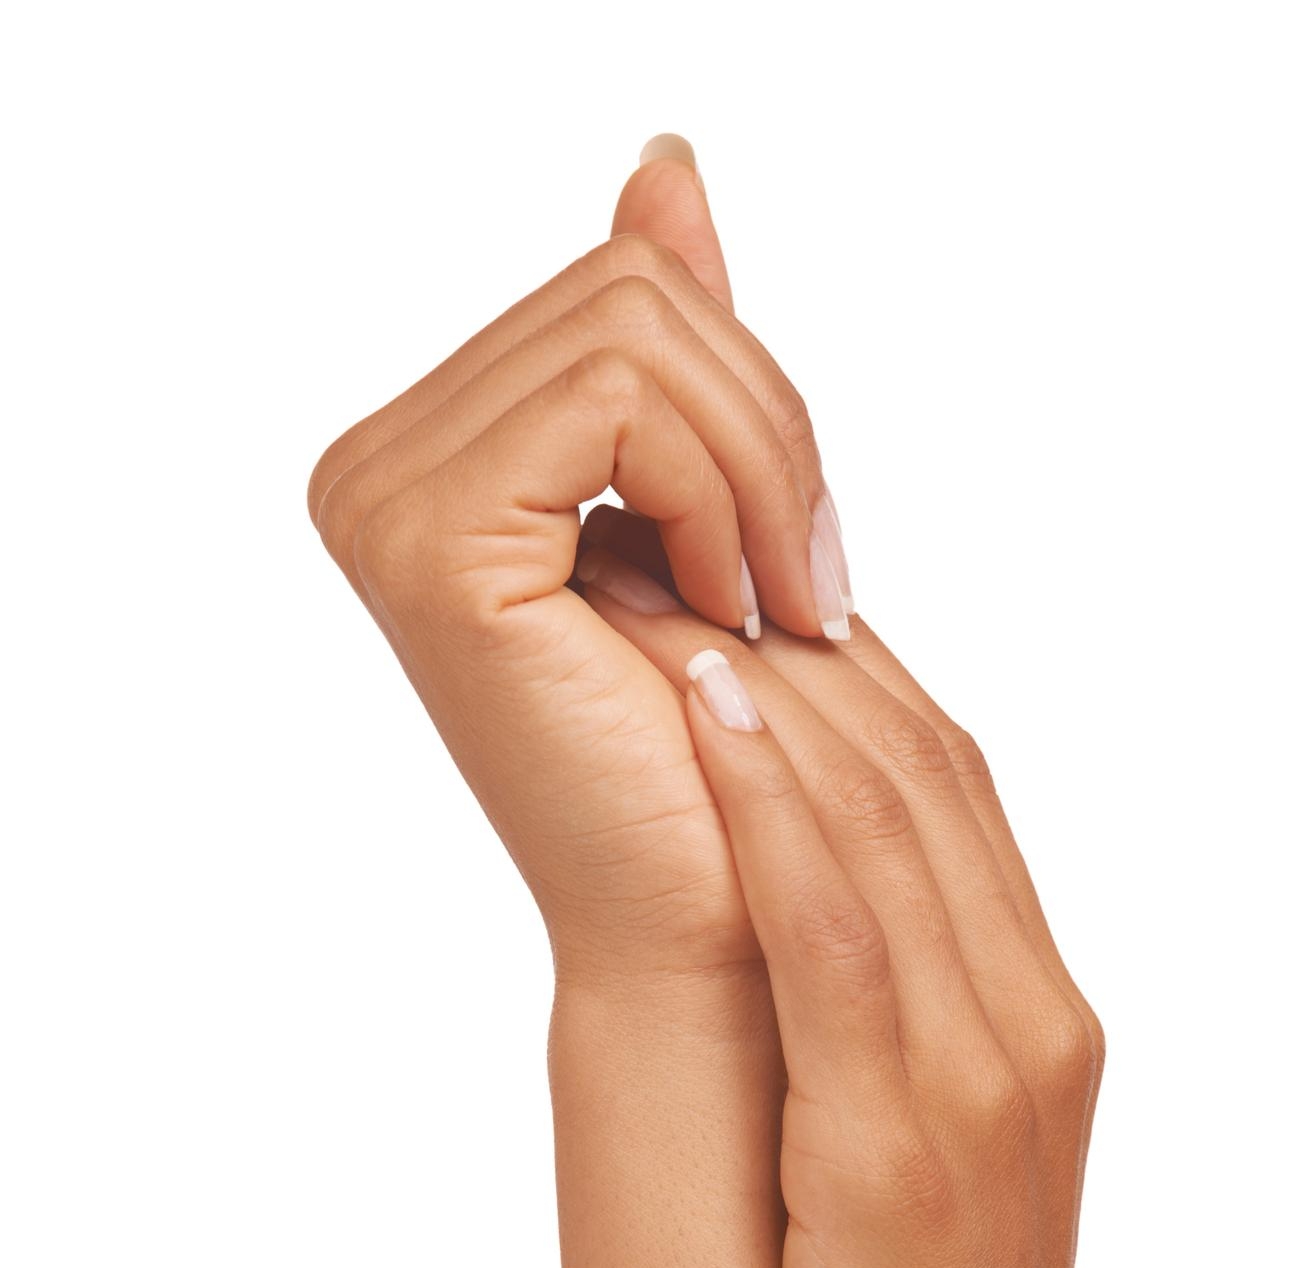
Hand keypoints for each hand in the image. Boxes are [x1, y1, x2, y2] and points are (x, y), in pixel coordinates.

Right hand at [306, 161, 853, 989]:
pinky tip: (739, 610)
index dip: (754, 402)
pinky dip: (724, 495)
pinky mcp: (428, 542)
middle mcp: (378, 467)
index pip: (624, 290)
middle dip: (769, 433)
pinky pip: (621, 399)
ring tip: (780, 608)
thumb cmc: (722, 756)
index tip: (803, 555)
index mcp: (432, 456)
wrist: (712, 931)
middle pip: (632, 288)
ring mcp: (385, 499)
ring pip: (639, 327)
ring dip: (761, 470)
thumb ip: (669, 340)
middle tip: (810, 588)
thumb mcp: (710, 508)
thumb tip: (665, 171)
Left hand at [574, 516, 1103, 1267]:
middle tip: (686, 537)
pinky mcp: (907, 1145)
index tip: (740, 591)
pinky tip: (710, 704)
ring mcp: (986, 1077)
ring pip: (894, 817)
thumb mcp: (904, 1168)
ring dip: (779, 682)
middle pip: (929, 770)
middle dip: (806, 639)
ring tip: (673, 571)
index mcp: (1036, 1019)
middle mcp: (1032, 1019)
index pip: (953, 791)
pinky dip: (781, 803)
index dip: (849, 669)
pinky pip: (847, 930)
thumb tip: (768, 924)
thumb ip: (874, 1033)